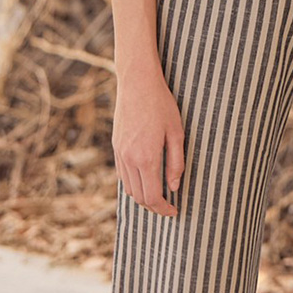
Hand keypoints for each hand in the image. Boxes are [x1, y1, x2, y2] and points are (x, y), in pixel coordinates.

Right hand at [112, 62, 184, 216]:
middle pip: (139, 197)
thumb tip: (174, 186)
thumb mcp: (176, 132)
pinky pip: (122, 174)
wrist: (137, 82)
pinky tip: (145, 178)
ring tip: (158, 194)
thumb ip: (176, 162)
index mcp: (146, 158)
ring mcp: (120, 153)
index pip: (152, 196)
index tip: (174, 211)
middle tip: (168, 206)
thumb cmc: (161, 104)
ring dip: (142, 196)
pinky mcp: (116, 146)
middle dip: (153, 206)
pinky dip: (133, 183)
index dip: (163, 209)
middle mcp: (129, 159)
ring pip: (128, 188)